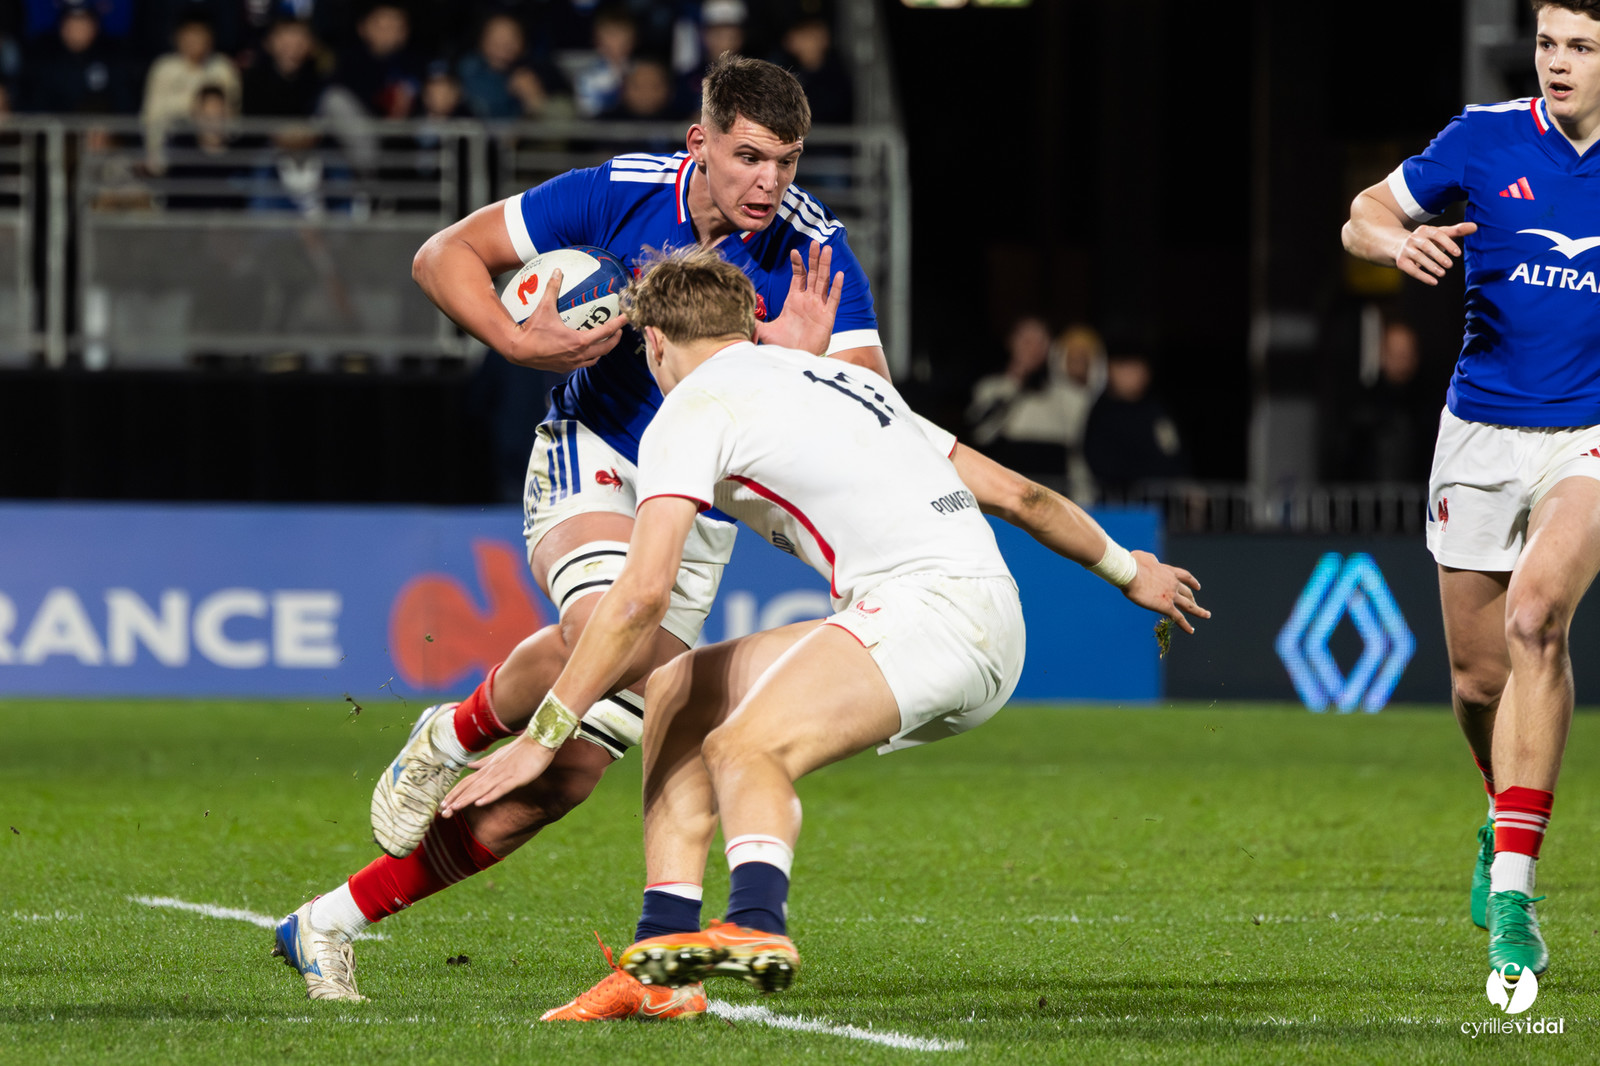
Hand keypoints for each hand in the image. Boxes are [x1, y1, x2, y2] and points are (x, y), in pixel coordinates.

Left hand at [438, 735, 557, 816]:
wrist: (540, 739)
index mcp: (489, 768)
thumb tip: (469, 766)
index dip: (455, 793)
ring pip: (481, 789)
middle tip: (443, 811)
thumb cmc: (522, 749)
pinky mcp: (516, 778)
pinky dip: (489, 796)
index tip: (443, 804)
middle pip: (470, 787)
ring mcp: (504, 774)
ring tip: (454, 809)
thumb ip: (484, 762)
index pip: (468, 782)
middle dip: (456, 799)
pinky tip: (480, 803)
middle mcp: (492, 771)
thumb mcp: (500, 756)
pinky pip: (501, 789)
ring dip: (467, 799)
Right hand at [501, 266, 629, 370]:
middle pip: (606, 348)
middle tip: (619, 330)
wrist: (518, 350)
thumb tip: (558, 271)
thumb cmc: (532, 330)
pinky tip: (586, 350)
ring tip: (605, 341)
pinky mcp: (564, 368)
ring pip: (595, 359)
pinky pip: (583, 364)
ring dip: (603, 350)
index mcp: (579, 341)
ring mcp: (572, 363)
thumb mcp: (544, 307)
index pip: (605, 332)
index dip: (618, 324)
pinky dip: (589, 357)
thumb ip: (552, 288)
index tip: (626, 318)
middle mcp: (579, 355)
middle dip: (615, 339)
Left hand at [754, 241, 842, 354]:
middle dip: (814, 258)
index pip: (799, 276)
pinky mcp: (827, 317)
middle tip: (816, 242)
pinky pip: (833, 299)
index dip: (798, 263)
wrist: (794, 358)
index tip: (794, 251)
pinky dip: (836, 287)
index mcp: (795, 300)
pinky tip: (839, 274)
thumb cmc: (782, 345)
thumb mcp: (764, 329)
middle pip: (813, 274)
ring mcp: (819, 307)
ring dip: (826, 266)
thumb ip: (753, 318)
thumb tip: (738, 309)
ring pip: (824, 282)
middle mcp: (808, 300)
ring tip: (827, 250)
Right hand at [1122, 550, 1208, 633]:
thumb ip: (1151, 560)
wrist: (1131, 573)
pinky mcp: (1166, 606)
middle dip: (1192, 598)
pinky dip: (1186, 625)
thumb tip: (1153, 561)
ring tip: (1206, 615)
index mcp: (1169, 571)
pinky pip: (1179, 618)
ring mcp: (1171, 595)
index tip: (1197, 586)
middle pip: (1188, 592)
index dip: (1193, 582)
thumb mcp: (1144, 557)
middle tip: (1196, 604)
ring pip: (1189, 606)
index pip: (1185, 576)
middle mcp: (1174, 583)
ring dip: (1199, 611)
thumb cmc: (1133, 564)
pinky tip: (1191, 631)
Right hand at [1394, 221, 1476, 285]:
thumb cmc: (1427, 240)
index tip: (1458, 254)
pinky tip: (1433, 281)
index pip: (1437, 234)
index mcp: (1425, 230)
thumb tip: (1475, 227)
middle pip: (1426, 246)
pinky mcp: (1401, 261)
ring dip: (1431, 266)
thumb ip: (1457, 231)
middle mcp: (1414, 238)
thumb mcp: (1441, 234)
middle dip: (1438, 256)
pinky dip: (1422, 276)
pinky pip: (1411, 270)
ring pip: (1418, 257)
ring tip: (1443, 273)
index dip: (1447, 243)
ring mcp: (1406, 250)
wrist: (1399, 245)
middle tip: (1450, 265)